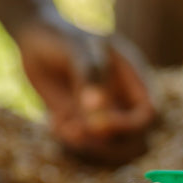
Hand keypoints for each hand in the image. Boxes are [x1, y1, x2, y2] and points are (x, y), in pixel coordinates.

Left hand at [15, 13, 156, 164]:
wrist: (34, 37)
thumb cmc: (60, 36)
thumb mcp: (76, 49)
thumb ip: (88, 76)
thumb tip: (97, 111)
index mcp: (132, 79)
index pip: (149, 114)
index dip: (130, 125)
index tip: (99, 122)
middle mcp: (121, 99)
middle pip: (135, 139)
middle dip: (108, 144)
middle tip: (80, 131)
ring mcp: (101, 111)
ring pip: (108, 146)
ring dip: (88, 146)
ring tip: (64, 127)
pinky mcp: (79, 118)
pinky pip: (83, 142)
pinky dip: (70, 140)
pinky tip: (54, 122)